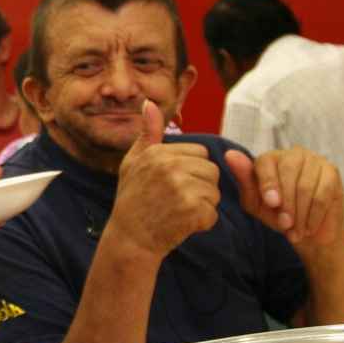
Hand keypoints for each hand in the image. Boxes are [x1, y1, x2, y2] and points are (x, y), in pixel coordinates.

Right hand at [106, 101, 219, 258]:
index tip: (171, 184)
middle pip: (211, 171)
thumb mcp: (133, 162)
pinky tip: (181, 224)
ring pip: (214, 192)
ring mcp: (182, 188)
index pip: (200, 153)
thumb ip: (147, 134)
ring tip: (177, 212)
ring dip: (201, 205)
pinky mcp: (192, 210)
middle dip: (200, 187)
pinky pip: (212, 213)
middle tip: (175, 200)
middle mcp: (170, 166)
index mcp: (159, 152)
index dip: (191, 170)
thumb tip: (149, 103)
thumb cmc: (132, 200)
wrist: (129, 239)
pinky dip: (201, 223)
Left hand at [225, 146, 343, 248]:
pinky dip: (314, 215)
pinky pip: (322, 194)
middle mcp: (293, 153)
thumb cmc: (278, 217)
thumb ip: (245, 181)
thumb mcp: (256, 204)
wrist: (309, 234)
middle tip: (285, 225)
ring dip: (299, 214)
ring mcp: (315, 160)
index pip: (266, 162)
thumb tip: (230, 155)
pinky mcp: (332, 172)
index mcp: (271, 158)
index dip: (268, 184)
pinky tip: (309, 227)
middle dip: (286, 203)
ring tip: (296, 230)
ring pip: (305, 186)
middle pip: (288, 171)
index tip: (272, 204)